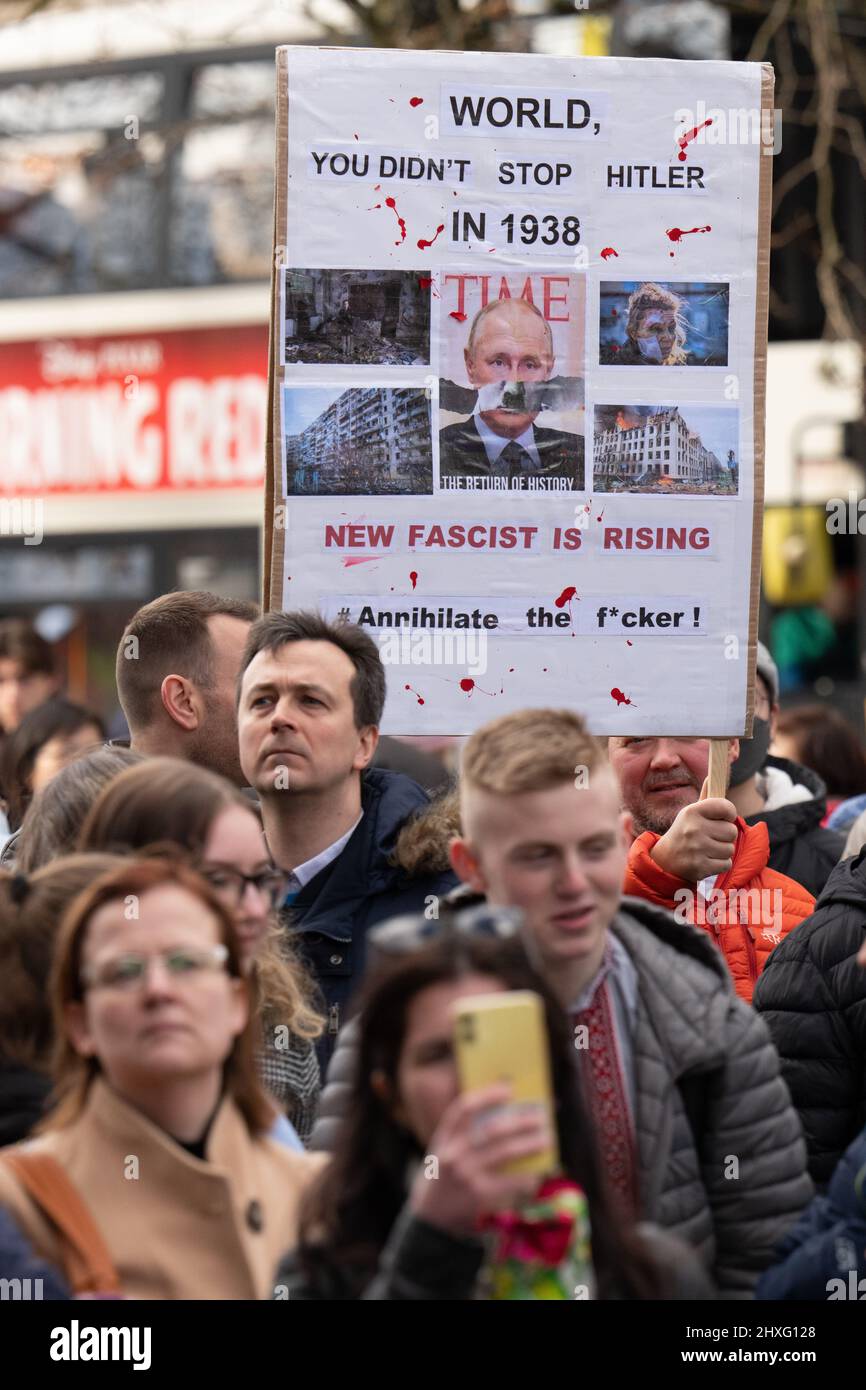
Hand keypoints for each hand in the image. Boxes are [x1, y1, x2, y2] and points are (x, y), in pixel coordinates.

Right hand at [409, 1084, 551, 1237]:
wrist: (431, 1219)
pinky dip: (527, 1176)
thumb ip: (465, 1136)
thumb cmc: (444, 1179)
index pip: (463, 1109)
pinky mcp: (480, 1196)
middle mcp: (454, 1155)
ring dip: (530, 1144)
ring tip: (547, 1140)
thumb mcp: (444, 1153)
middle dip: (520, 1122)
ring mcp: (467, 1175)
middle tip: (541, 1117)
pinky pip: (511, 1181)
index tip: (508, 1088)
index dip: (486, 1096)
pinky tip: (539, 1173)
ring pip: (506, 1153)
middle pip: (493, 1130)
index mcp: (444, 1139)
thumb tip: (507, 1117)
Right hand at [649, 778, 737, 882]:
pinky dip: (720, 864)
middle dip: (725, 836)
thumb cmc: (684, 833)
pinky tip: (707, 860)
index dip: (729, 814)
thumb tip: (712, 776)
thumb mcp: (691, 814)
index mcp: (692, 811)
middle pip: (731, 831)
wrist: (665, 860)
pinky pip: (726, 863)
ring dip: (722, 851)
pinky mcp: (700, 866)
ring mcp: (696, 848)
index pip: (726, 807)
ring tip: (708, 849)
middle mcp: (694, 828)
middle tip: (712, 837)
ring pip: (730, 849)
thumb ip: (705, 798)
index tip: (724, 818)